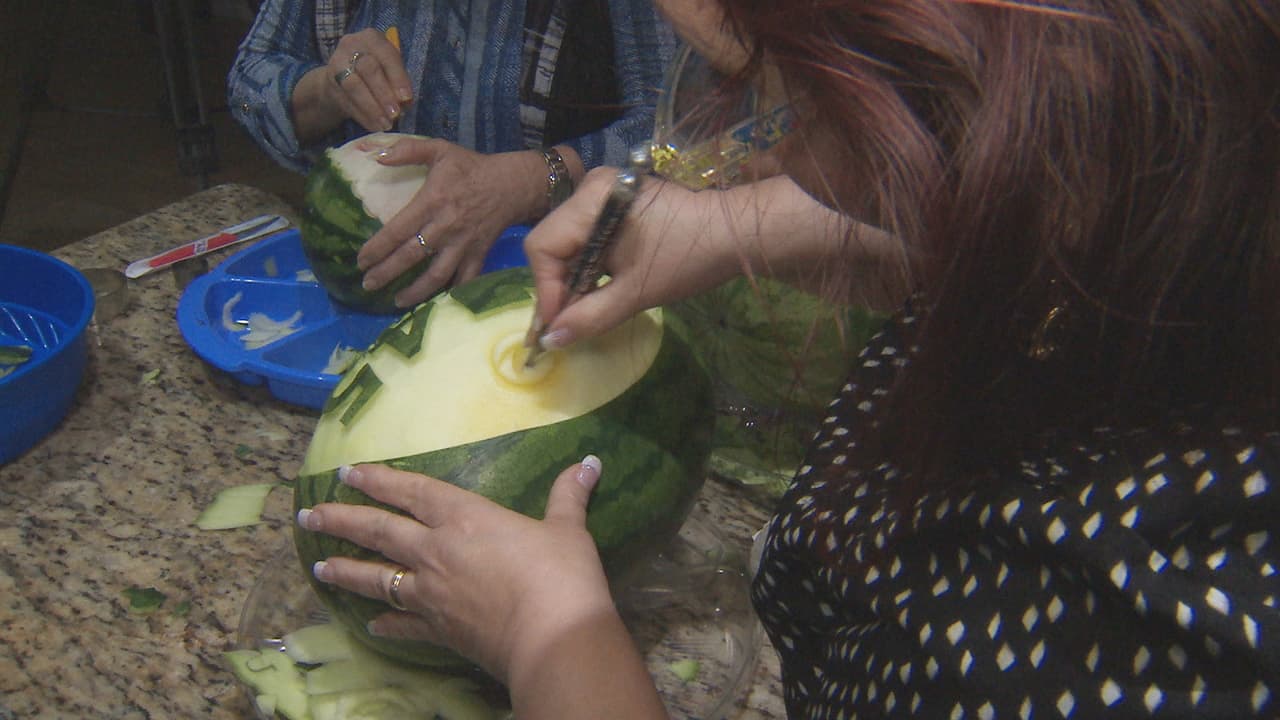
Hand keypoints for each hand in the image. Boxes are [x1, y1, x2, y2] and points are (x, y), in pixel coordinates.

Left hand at [296, 457, 612, 682]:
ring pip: (376, 578)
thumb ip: (569, 495)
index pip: (410, 491)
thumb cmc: (560, 574)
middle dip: (340, 519)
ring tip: (319, 566)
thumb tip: (590, 462)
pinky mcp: (437, 630)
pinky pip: (402, 624)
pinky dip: (385, 623)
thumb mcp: (568, 529)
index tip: (346, 472)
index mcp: (463, 517)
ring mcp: (430, 594)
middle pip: (377, 531)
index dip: (378, 479)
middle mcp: (435, 551)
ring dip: (346, 570)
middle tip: (308, 515)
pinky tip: (370, 625)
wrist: (553, 637)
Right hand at [326, 29, 412, 131]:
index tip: (406, 98)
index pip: (386, 55)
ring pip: (354, 86)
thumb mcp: (388, 69)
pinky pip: (346, 101)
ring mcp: (337, 63)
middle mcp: (351, 45)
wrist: (341, 76)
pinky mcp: (330, 83)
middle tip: (395, 114)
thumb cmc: (374, 71)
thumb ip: (397, 81)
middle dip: (383, 93)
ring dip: (372, 107)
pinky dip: (363, 116)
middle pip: (368, 69)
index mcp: (372, 38)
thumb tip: (405, 102)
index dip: (397, 77)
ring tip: (385, 124)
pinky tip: (374, 126)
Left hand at [355, 137, 544, 306]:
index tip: (361, 260)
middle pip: (412, 256)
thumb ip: (407, 150)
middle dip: (387, 273)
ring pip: (437, 274)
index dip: (378, 248)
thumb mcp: (440, 149)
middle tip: (367, 284)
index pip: (398, 230)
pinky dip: (451, 293)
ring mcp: (464, 244)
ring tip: (396, 301)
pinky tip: (435, 303)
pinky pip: (465, 279)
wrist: (513, 184)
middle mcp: (447, 226)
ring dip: (416, 291)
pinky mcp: (479, 254)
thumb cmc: (471, 167)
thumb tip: (376, 157)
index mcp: (433, 201)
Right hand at [525, 168, 742, 350]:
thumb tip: (550, 340)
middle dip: (557, 288)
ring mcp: (603, 195)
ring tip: (581, 314)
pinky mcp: (616, 206)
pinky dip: (589, 268)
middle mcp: (589, 189)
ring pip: (568, 245)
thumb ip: (589, 316)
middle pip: (552, 244)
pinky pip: (587, 239)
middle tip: (566, 326)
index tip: (556, 329)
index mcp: (591, 199)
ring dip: (573, 281)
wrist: (737, 233)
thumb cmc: (689, 258)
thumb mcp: (636, 292)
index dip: (546, 291)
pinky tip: (596, 293)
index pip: (544, 247)